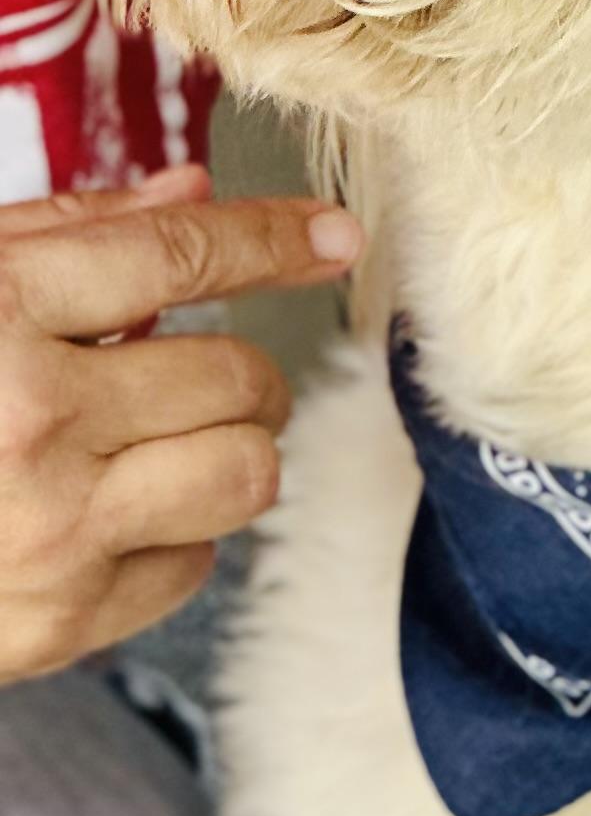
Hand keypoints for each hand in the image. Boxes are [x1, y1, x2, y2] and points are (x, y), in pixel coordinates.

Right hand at [0, 163, 362, 683]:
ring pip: (244, 474)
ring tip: (165, 439)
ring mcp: (52, 532)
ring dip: (227, 448)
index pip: (176, 256)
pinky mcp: (64, 623)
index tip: (334, 236)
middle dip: (236, 367)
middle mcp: (30, 422)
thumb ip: (59, 234)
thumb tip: (185, 192)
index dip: (272, 239)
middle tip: (188, 373)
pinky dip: (175, 532)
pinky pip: (196, 565)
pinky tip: (108, 512)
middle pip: (235, 377)